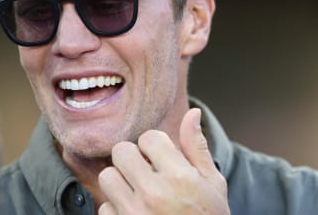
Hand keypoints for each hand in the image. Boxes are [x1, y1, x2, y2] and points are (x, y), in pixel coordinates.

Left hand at [97, 108, 229, 213]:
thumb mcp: (213, 185)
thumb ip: (197, 148)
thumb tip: (192, 112)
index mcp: (179, 177)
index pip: (149, 137)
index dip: (156, 145)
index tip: (163, 157)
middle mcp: (153, 193)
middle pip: (122, 151)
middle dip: (134, 158)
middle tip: (147, 171)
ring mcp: (134, 214)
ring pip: (107, 177)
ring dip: (120, 181)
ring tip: (138, 190)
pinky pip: (104, 208)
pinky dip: (115, 209)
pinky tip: (134, 213)